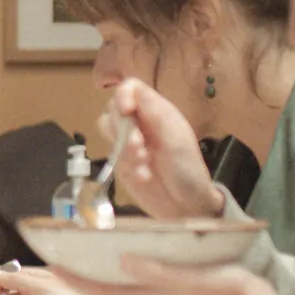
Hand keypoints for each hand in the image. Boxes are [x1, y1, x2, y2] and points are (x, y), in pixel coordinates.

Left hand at [57, 257, 287, 294]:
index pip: (100, 291)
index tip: (51, 267)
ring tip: (73, 258)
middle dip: (76, 278)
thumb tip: (124, 260)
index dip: (73, 281)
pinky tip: (112, 259)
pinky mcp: (165, 291)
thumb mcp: (187, 278)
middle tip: (55, 261)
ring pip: (113, 286)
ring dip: (92, 274)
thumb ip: (156, 271)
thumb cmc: (222, 290)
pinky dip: (114, 272)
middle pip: (101, 289)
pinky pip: (130, 283)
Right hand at [103, 80, 227, 220]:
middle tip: (139, 146)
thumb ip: (154, 112)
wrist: (186, 206)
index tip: (126, 111)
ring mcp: (129, 143)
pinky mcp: (121, 162)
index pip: (130, 88)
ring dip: (123, 148)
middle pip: (113, 108)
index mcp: (157, 111)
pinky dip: (126, 165)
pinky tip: (144, 175)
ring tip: (143, 163)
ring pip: (107, 131)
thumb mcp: (176, 138)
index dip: (122, 95)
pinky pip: (111, 155)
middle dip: (122, 128)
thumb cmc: (187, 168)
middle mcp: (141, 123)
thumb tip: (131, 89)